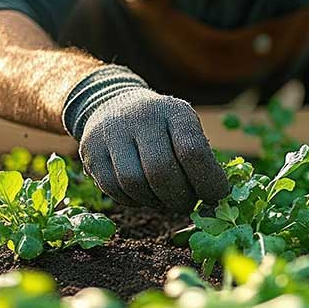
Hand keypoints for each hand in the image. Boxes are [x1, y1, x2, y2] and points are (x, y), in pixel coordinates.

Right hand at [63, 65, 228, 210]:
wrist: (113, 104)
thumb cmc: (162, 127)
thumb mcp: (185, 128)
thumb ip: (201, 159)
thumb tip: (218, 201)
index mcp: (173, 110)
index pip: (192, 150)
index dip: (208, 181)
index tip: (216, 195)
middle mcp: (140, 116)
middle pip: (160, 171)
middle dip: (179, 197)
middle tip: (188, 203)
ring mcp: (111, 132)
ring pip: (134, 183)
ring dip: (155, 201)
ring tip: (165, 198)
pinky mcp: (90, 150)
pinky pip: (114, 189)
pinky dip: (134, 200)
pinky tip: (144, 194)